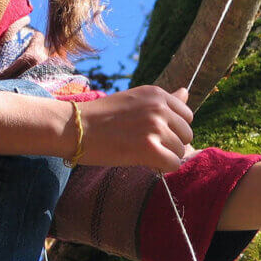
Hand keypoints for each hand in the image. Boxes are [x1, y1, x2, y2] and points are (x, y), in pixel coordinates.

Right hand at [76, 86, 193, 171]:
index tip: (156, 133)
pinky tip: (147, 163)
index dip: (174, 129)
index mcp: (158, 94)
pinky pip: (173, 164)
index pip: (187, 116)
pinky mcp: (149, 148)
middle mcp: (160, 107)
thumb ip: (163, 100)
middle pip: (186, 134)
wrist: (73, 128)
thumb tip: (186, 92)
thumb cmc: (102, 116)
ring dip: (166, 156)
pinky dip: (163, 168)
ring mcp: (155, 127)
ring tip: (143, 153)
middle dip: (172, 143)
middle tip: (148, 145)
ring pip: (180, 150)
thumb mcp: (136, 99)